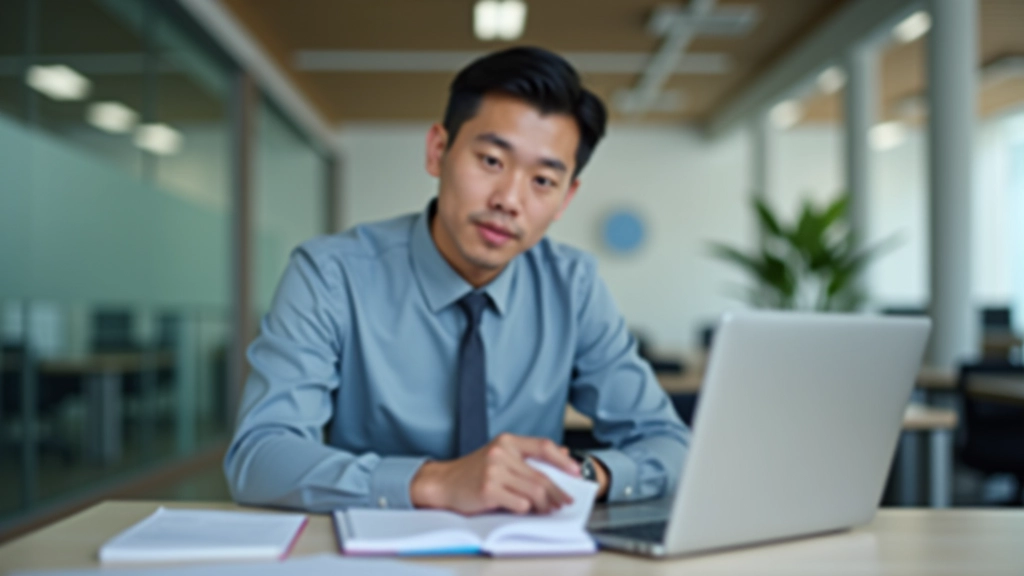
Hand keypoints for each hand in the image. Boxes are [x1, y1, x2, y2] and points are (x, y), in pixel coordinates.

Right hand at [410, 433, 580, 514]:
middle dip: (557, 491)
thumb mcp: (501, 456)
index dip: (563, 460)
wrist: (443, 483)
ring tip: (549, 510)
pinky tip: (526, 510)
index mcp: (507, 441)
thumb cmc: (474, 471)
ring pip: (533, 491)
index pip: (543, 446)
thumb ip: (529, 455)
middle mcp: (501, 453)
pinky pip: (519, 503)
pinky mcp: (488, 489)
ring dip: (545, 504)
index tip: (576, 472)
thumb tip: (562, 453)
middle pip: (541, 475)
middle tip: (565, 501)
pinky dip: (526, 509)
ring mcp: (494, 471)